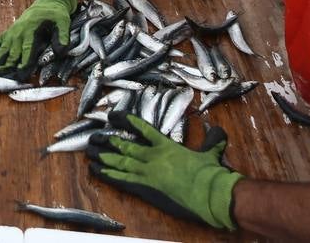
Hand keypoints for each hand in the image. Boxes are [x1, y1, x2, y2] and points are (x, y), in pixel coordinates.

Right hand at [0, 0, 75, 76]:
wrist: (48, 1)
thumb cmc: (56, 12)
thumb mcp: (63, 22)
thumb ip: (62, 37)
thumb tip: (61, 52)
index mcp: (31, 30)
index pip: (27, 51)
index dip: (23, 65)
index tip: (20, 76)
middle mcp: (19, 32)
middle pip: (11, 54)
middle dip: (6, 68)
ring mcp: (12, 33)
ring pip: (1, 50)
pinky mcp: (9, 32)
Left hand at [88, 113, 241, 230]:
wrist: (212, 193)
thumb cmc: (212, 173)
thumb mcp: (211, 153)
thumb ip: (212, 140)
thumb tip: (219, 131)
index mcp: (166, 145)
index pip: (142, 128)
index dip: (126, 121)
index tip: (113, 116)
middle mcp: (153, 156)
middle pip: (125, 145)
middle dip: (108, 141)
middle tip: (94, 137)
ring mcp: (148, 172)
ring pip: (119, 161)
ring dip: (103, 156)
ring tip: (90, 151)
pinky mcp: (147, 189)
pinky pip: (122, 180)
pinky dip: (108, 174)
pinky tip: (97, 170)